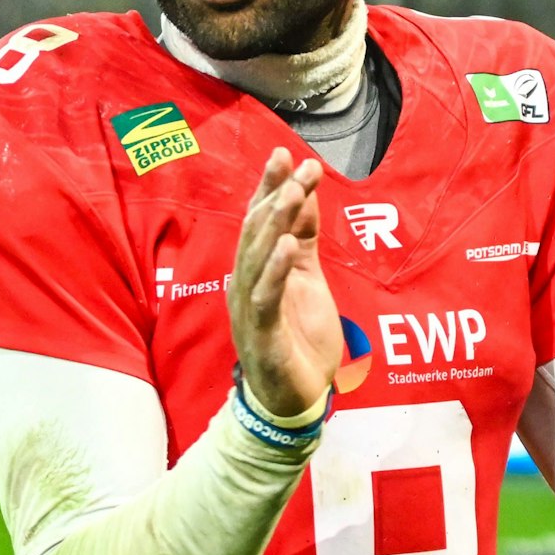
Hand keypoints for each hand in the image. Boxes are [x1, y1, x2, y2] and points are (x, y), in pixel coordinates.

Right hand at [227, 149, 341, 417]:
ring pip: (257, 259)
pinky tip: (289, 246)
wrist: (293, 401)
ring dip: (275, 224)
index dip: (270, 187)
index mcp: (257, 271)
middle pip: (255, 232)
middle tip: (293, 162)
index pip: (260, 221)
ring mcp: (251, 310)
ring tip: (292, 192)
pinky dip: (276, 270)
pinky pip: (266, 297)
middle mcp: (247, 285)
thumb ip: (304, 240)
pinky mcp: (262, 336)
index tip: (286, 154)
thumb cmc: (298, 341)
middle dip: (274, 195)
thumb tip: (305, 196)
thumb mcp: (308, 280)